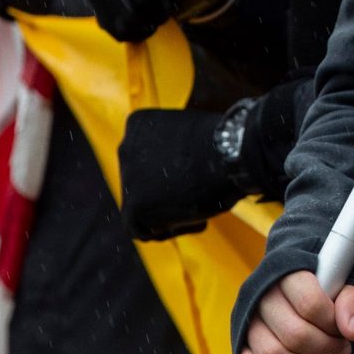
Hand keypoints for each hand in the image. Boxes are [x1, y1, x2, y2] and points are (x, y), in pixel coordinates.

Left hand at [117, 106, 234, 241]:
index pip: (143, 157)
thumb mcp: (191, 137)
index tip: (191, 180)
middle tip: (195, 198)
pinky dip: (171, 229)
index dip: (167, 174)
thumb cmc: (222, 143)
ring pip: (141, 207)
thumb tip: (183, 172)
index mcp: (138, 124)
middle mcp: (125, 147)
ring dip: (170, 213)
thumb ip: (176, 152)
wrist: (228, 151)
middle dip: (166, 194)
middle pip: (140, 182)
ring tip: (202, 210)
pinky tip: (198, 220)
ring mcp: (127, 176)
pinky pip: (143, 229)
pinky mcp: (133, 204)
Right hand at [237, 271, 353, 353]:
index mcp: (287, 273)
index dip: (332, 325)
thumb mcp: (347, 285)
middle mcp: (262, 295)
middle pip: (294, 335)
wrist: (301, 288)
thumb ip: (353, 302)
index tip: (346, 332)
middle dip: (325, 350)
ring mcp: (248, 321)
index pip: (310, 304)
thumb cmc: (325, 288)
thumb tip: (352, 331)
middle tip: (341, 351)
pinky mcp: (241, 345)